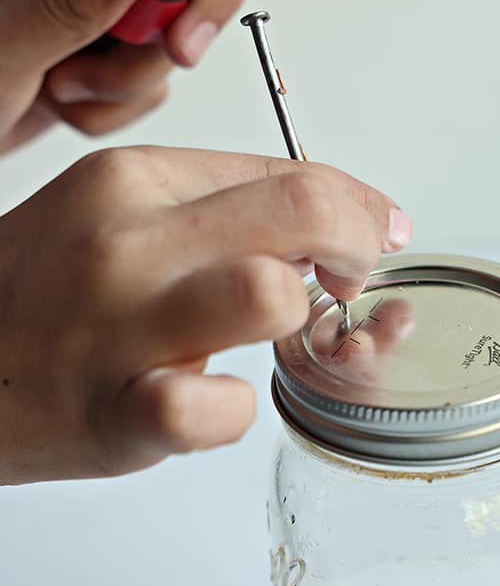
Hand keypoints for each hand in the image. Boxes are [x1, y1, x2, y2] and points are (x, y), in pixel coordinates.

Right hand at [0, 146, 412, 482]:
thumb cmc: (41, 295)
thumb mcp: (113, 211)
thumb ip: (217, 203)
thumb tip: (331, 214)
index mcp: (133, 179)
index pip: (290, 171)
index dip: (356, 207)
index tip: (372, 234)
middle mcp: (128, 241)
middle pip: (302, 210)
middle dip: (358, 243)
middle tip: (352, 277)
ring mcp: (121, 327)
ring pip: (267, 294)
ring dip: (297, 318)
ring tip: (278, 337)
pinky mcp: (117, 414)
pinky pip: (213, 411)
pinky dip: (232, 412)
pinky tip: (213, 404)